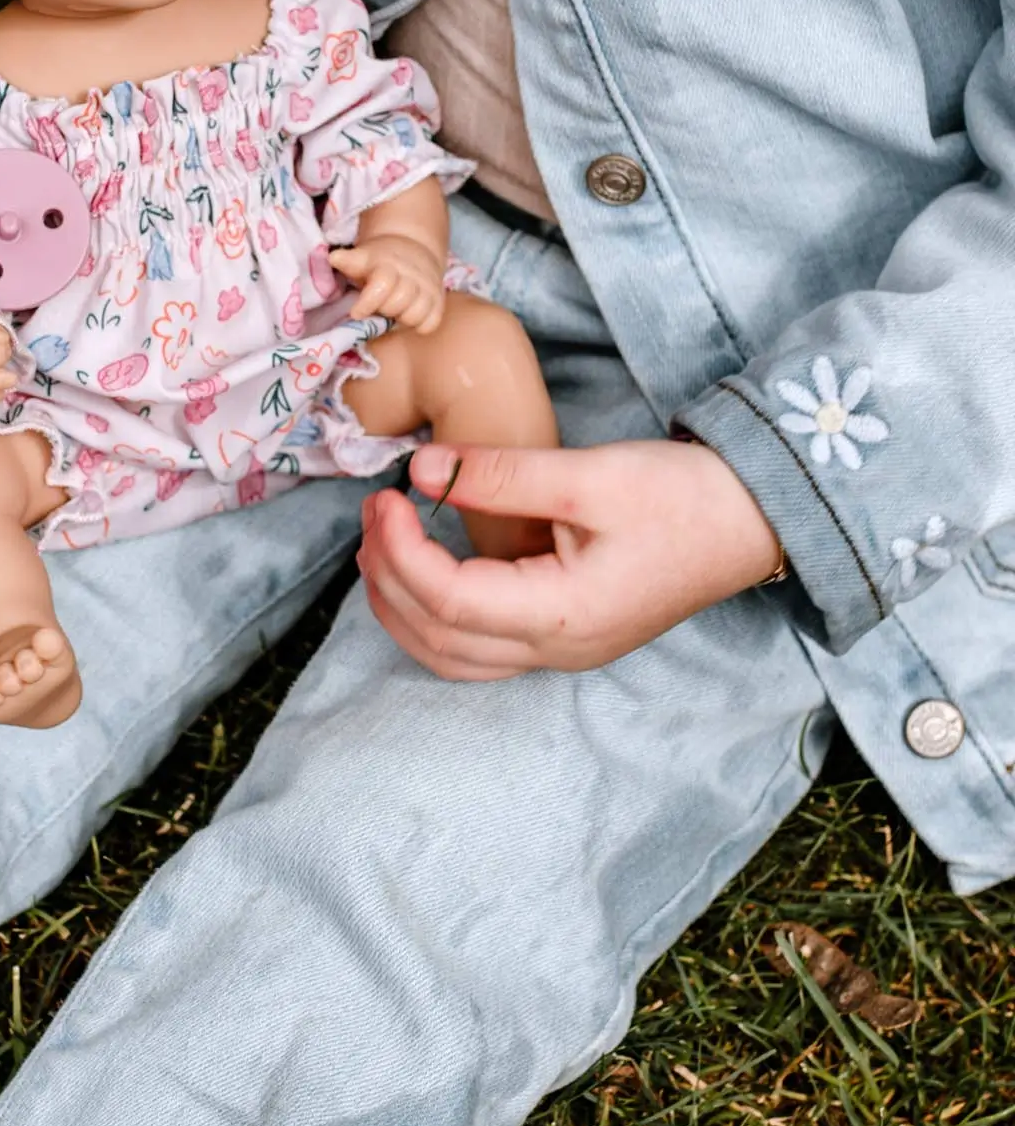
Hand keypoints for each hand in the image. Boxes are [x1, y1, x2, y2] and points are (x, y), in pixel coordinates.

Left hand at [329, 235, 446, 331]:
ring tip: (395, 311)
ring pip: (415, 315)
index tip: (357, 312)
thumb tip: (334, 258)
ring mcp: (427, 288)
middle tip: (379, 306)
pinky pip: (431, 323)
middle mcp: (411, 275)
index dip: (367, 303)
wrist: (413, 251)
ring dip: (401, 318)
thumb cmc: (379, 262)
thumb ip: (349, 261)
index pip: (382, 284)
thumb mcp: (363, 258)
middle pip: (397, 304)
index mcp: (388, 264)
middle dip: (383, 309)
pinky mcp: (439, 300)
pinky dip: (420, 324)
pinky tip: (409, 316)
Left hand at [357, 439, 784, 680]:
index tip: (387, 497)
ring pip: (451, 657)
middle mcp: (559, 650)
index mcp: (566, 615)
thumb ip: (502, 474)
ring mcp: (562, 653)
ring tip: (380, 542)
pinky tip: (420, 570)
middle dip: (389, 577)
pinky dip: (432, 618)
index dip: (402, 550)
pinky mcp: (564, 638)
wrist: (753, 520)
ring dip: (402, 605)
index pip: (450, 600)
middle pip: (438, 639)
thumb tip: (422, 468)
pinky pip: (476, 651)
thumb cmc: (683, 496)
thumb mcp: (591, 474)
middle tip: (373, 511)